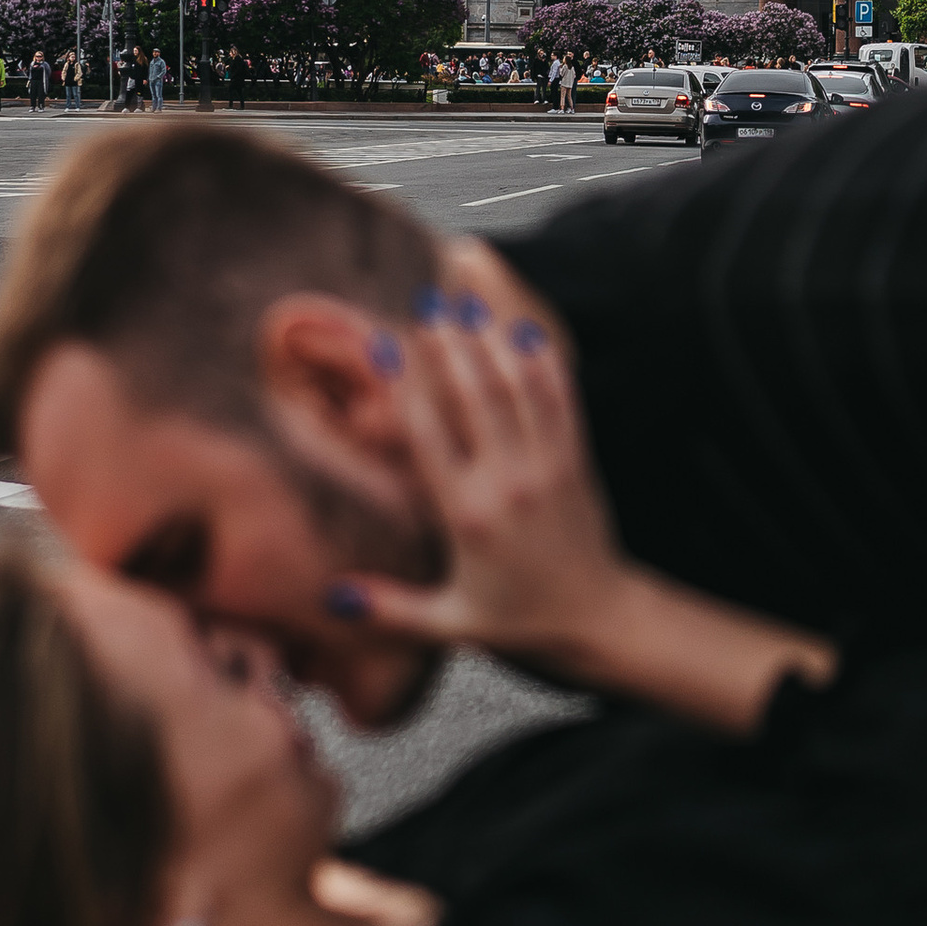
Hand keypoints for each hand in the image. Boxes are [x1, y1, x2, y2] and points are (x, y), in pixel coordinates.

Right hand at [323, 244, 833, 731]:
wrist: (596, 618)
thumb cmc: (518, 619)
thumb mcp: (448, 622)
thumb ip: (388, 608)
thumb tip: (330, 599)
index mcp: (468, 517)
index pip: (428, 438)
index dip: (405, 387)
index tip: (385, 346)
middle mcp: (508, 483)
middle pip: (475, 397)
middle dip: (451, 346)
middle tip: (427, 303)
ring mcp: (547, 467)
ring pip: (519, 389)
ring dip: (493, 343)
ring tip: (468, 305)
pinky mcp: (576, 461)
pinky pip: (560, 400)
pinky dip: (543, 363)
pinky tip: (525, 331)